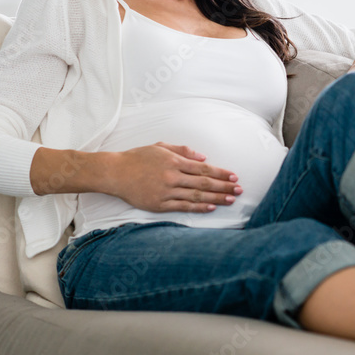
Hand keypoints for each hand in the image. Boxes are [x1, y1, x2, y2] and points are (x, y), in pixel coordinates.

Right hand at [102, 142, 240, 213]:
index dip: (221, 173)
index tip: (234, 176)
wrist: (115, 173)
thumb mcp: (161, 146)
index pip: (204, 169)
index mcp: (174, 161)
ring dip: (216, 199)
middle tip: (239, 190)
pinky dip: (198, 208)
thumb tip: (203, 157)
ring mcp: (165, 192)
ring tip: (230, 200)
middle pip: (204, 184)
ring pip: (196, 197)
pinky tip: (210, 208)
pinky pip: (182, 207)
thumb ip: (183, 150)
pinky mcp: (159, 204)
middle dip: (224, 187)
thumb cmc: (138, 157)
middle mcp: (172, 177)